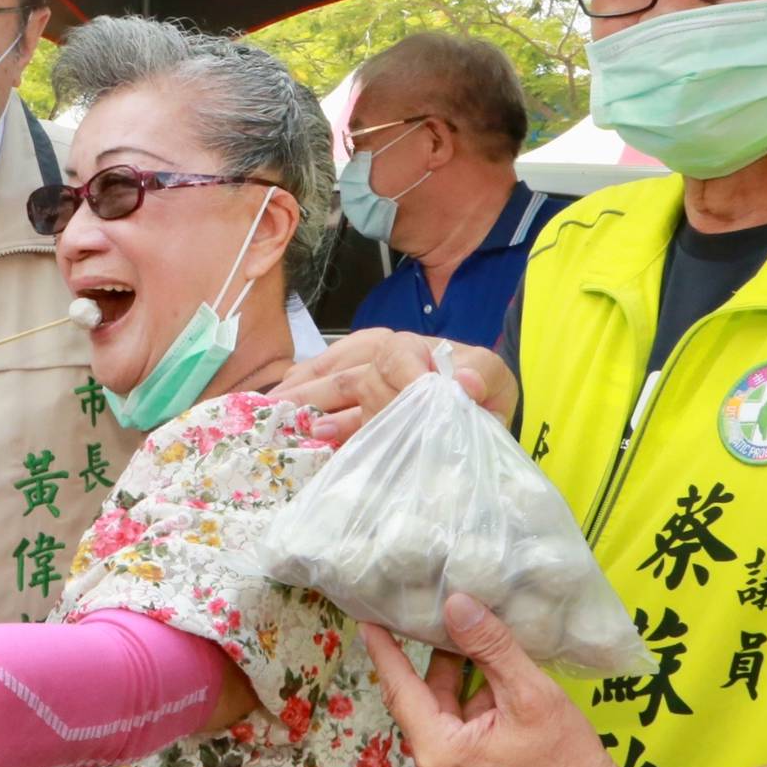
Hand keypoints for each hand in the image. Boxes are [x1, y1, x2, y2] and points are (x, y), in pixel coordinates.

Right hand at [272, 328, 515, 442]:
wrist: (478, 396)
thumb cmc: (482, 389)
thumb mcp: (495, 383)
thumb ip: (483, 379)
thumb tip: (465, 382)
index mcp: (420, 350)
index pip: (395, 356)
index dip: (383, 383)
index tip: (373, 415)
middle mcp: (386, 352)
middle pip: (349, 371)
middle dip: (317, 395)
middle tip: (286, 416)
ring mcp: (365, 367)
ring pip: (328, 377)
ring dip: (300, 397)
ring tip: (272, 415)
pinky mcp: (354, 384)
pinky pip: (322, 384)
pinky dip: (300, 396)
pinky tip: (279, 411)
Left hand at [360, 593, 645, 766]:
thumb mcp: (532, 697)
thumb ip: (490, 647)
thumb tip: (455, 604)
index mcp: (437, 754)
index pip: (399, 687)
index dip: (384, 648)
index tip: (366, 617)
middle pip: (427, 705)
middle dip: (441, 664)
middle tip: (445, 617)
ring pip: (447, 725)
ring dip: (465, 692)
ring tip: (486, 650)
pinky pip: (460, 748)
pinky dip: (476, 719)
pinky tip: (503, 697)